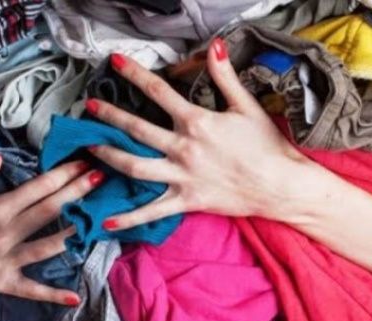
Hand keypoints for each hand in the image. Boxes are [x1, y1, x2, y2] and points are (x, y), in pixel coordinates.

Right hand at [0, 156, 105, 304]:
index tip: (85, 162)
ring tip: (103, 222)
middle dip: (77, 193)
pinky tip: (76, 298)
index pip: (36, 189)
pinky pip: (30, 290)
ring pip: (48, 246)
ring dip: (75, 234)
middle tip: (103, 177)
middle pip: (49, 211)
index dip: (62, 175)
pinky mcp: (3, 283)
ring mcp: (5, 259)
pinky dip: (52, 295)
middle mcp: (3, 234)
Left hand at [86, 38, 307, 231]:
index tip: (116, 63)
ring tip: (90, 150)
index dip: (135, 75)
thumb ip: (226, 77)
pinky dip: (129, 218)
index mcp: (197, 122)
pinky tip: (106, 222)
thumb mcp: (247, 107)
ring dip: (109, 156)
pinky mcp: (187, 200)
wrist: (281, 185)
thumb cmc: (268, 146)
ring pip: (135, 166)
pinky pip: (152, 211)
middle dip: (109, 116)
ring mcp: (182, 176)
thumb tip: (214, 47)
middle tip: (90, 108)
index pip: (159, 92)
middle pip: (137, 129)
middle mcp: (184, 148)